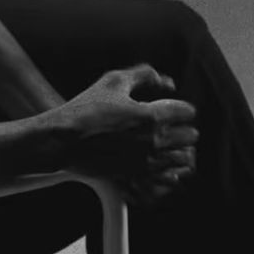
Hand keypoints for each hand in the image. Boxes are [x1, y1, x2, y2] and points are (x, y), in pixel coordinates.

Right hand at [53, 64, 197, 206]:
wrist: (62, 142)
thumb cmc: (86, 109)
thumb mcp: (114, 81)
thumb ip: (145, 75)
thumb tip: (168, 83)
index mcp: (152, 116)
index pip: (188, 112)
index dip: (183, 108)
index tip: (174, 108)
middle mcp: (153, 142)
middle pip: (190, 137)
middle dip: (185, 129)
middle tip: (174, 126)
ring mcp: (146, 163)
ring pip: (182, 160)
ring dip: (180, 150)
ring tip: (170, 145)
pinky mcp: (137, 178)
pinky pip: (168, 179)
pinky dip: (170, 170)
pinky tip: (160, 162)